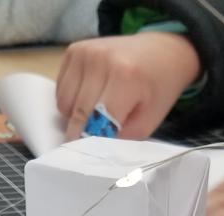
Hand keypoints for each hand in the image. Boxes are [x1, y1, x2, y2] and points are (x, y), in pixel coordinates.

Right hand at [56, 33, 199, 140]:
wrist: (162, 50)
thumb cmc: (158, 88)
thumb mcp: (150, 120)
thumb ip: (123, 137)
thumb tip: (95, 150)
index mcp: (125, 76)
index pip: (98, 119)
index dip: (90, 142)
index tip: (85, 159)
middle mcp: (101, 59)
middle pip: (78, 112)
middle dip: (81, 133)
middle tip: (86, 145)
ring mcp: (84, 52)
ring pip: (64, 103)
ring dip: (74, 117)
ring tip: (95, 114)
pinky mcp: (74, 49)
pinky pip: (60, 89)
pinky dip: (71, 102)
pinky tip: (89, 98)